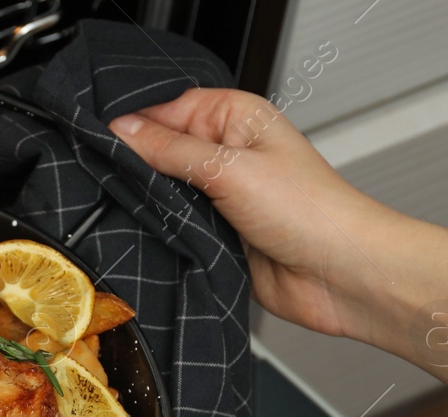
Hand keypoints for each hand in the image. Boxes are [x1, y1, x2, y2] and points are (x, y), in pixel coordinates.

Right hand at [109, 88, 447, 404]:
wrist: (341, 275)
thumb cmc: (313, 212)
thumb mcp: (229, 168)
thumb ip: (171, 150)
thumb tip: (124, 131)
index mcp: (237, 118)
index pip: (167, 109)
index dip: (136, 126)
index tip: (106, 144)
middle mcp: (229, 153)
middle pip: (161, 152)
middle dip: (140, 168)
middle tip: (120, 182)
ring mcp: (222, 196)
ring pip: (164, 194)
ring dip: (153, 206)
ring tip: (145, 213)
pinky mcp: (217, 236)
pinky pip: (174, 229)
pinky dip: (163, 234)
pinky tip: (154, 237)